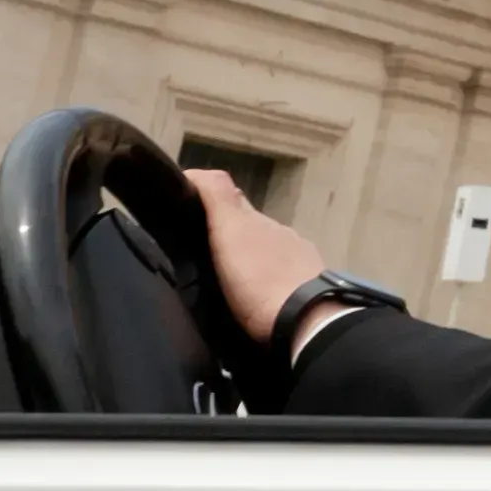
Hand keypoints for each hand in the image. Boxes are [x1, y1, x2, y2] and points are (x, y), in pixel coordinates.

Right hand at [187, 170, 327, 354]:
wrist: (307, 318)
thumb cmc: (259, 279)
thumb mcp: (231, 232)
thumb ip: (220, 199)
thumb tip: (201, 171)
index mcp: (256, 221)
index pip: (228, 197)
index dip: (206, 196)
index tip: (182, 202)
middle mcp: (279, 231)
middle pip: (248, 221)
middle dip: (225, 226)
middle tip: (197, 242)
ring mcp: (297, 256)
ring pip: (264, 245)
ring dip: (245, 250)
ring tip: (223, 270)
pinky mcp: (307, 282)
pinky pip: (278, 269)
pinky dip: (264, 271)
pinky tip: (255, 287)